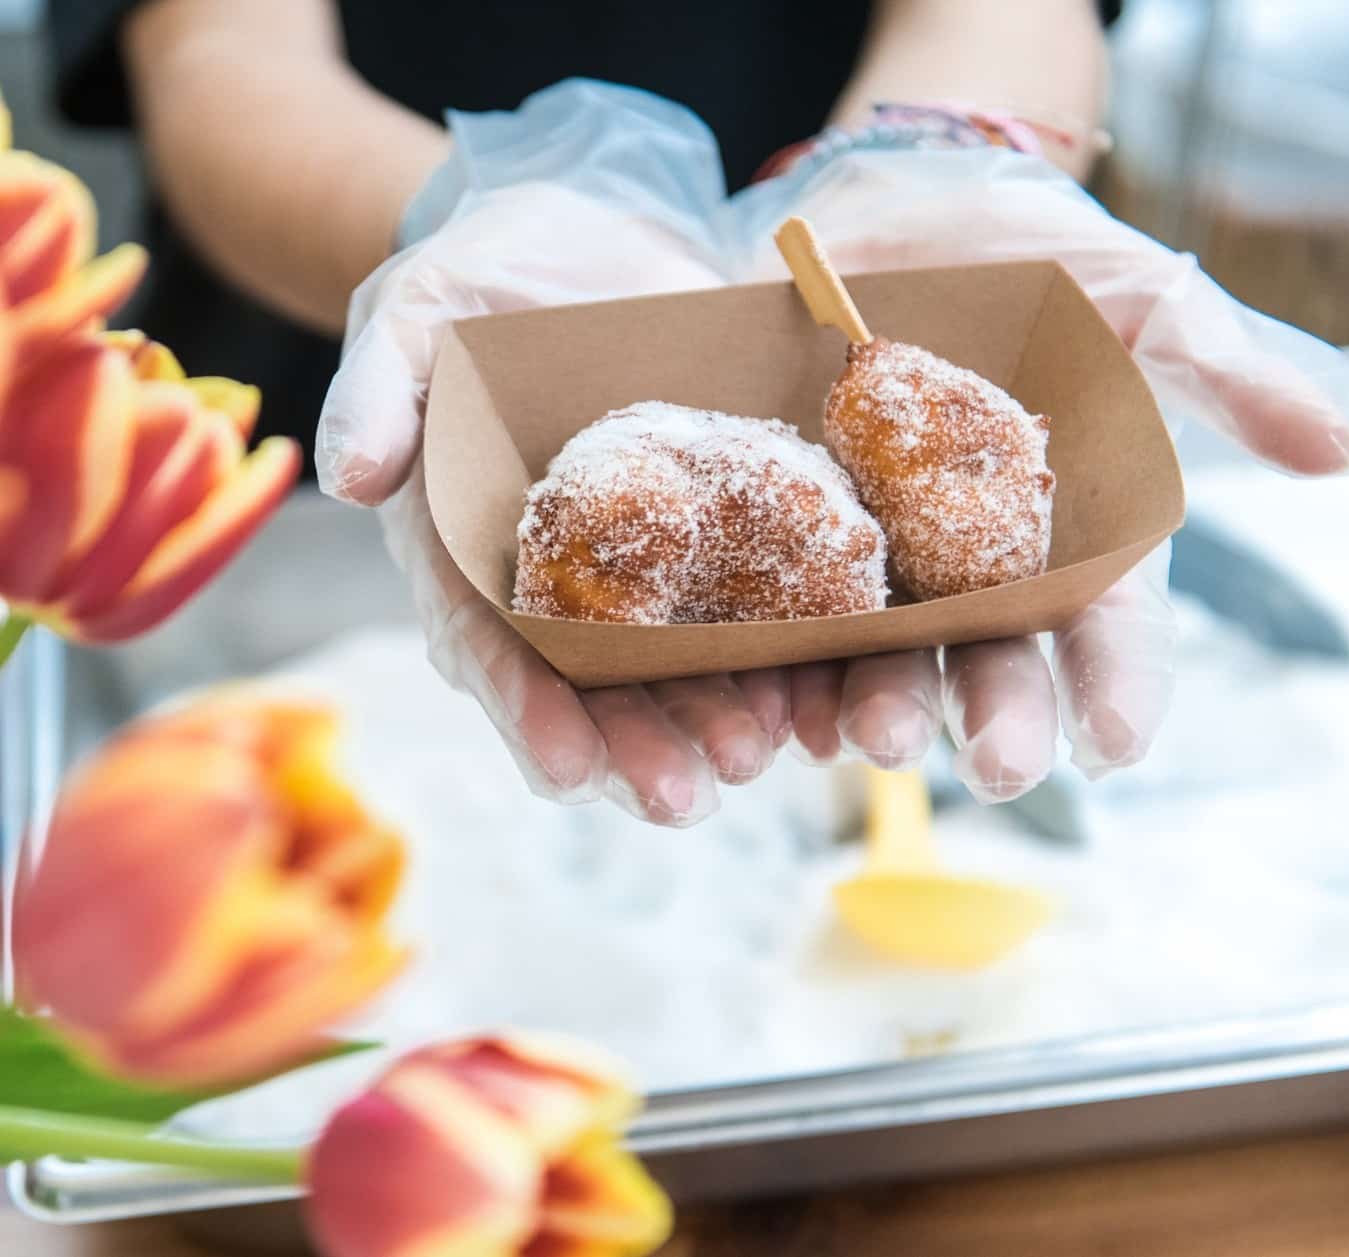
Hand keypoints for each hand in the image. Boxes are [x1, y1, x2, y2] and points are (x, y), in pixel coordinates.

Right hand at [320, 187, 786, 825]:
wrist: (591, 243)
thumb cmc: (482, 282)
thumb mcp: (416, 315)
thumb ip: (378, 388)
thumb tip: (350, 475)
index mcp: (477, 556)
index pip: (491, 649)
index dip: (524, 710)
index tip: (563, 769)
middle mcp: (565, 583)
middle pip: (597, 685)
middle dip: (637, 746)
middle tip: (684, 798)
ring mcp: (651, 562)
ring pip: (685, 663)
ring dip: (723, 718)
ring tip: (761, 757)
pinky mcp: (727, 524)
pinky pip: (763, 598)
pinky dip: (792, 647)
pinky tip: (825, 687)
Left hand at [735, 146, 1348, 796]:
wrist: (874, 214)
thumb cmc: (1020, 258)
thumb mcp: (1130, 297)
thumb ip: (1224, 369)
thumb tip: (1345, 444)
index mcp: (1069, 539)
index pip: (1106, 628)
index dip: (1117, 685)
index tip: (1115, 741)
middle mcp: (975, 575)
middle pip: (993, 664)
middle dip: (996, 716)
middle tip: (996, 766)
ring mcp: (879, 567)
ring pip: (885, 661)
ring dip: (879, 708)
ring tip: (869, 740)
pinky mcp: (785, 545)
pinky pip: (784, 625)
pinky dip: (781, 672)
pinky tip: (782, 709)